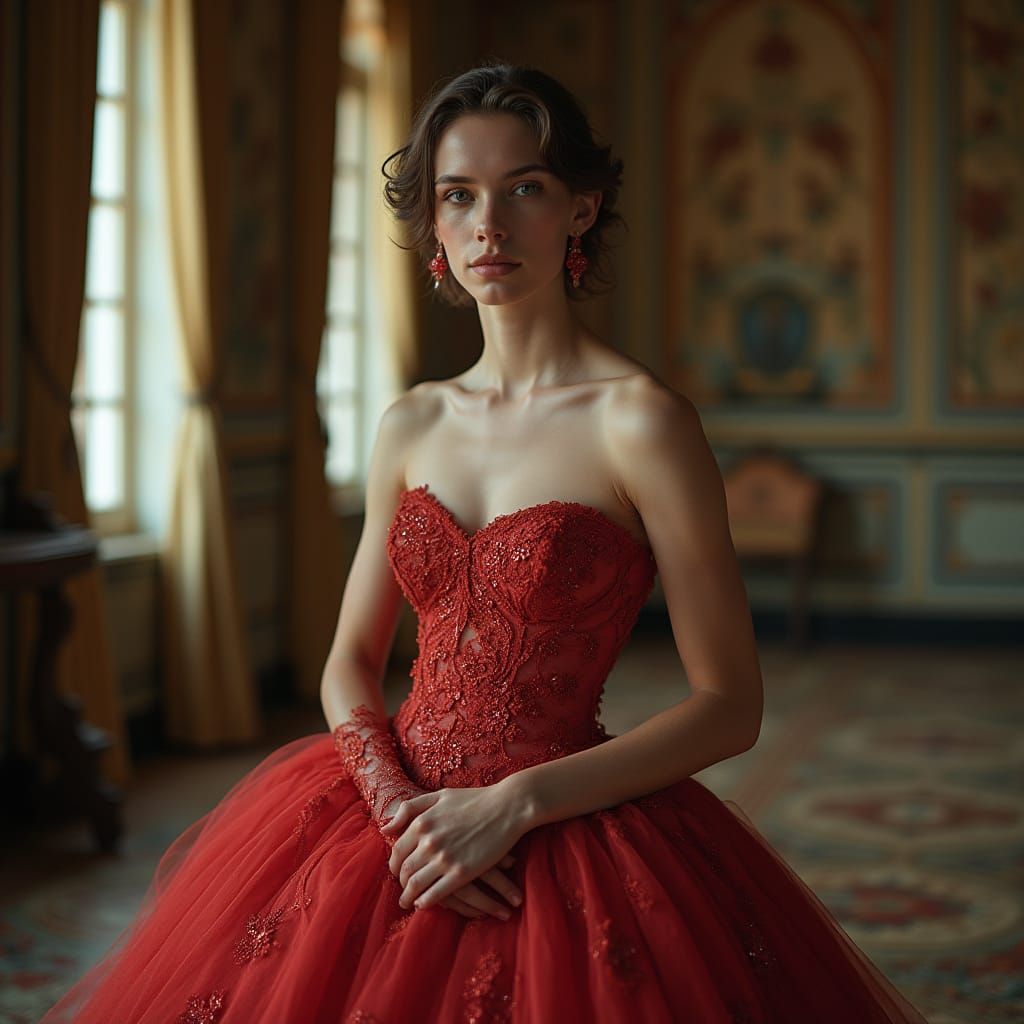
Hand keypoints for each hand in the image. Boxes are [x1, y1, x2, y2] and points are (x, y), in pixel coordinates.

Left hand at [382, 785, 527, 912]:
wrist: (507, 806)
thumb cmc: (475, 799)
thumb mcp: (439, 796)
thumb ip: (411, 809)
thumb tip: (386, 828)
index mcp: (422, 822)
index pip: (398, 851)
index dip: (395, 865)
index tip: (398, 872)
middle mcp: (428, 840)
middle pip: (404, 870)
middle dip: (400, 883)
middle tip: (402, 889)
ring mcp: (444, 857)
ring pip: (415, 885)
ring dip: (408, 897)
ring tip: (408, 902)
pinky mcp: (461, 872)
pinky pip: (434, 894)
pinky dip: (425, 902)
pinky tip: (424, 904)